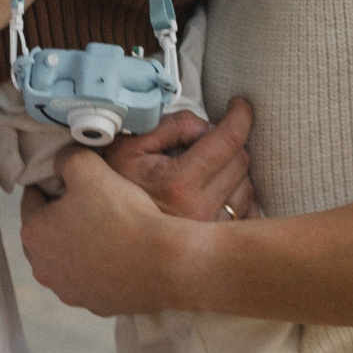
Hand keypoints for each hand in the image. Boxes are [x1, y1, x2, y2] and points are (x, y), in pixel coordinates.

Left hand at [20, 148, 201, 316]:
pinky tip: (120, 252)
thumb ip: (66, 158)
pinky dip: (99, 266)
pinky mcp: (95, 305)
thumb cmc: (122, 215)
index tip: (72, 177)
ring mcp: (69, 291)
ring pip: (67, 258)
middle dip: (61, 215)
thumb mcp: (88, 167)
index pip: (32, 197)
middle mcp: (44, 268)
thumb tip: (62, 162)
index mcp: (34, 233)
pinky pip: (91, 278)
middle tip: (90, 200)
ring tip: (108, 226)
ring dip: (79, 243)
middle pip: (47, 231)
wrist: (163, 263)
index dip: (52, 182)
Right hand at [106, 98, 257, 221]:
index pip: (228, 140)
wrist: (106, 232)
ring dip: (233, 171)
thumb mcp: (132, 143)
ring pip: (247, 187)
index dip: (240, 116)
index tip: (240, 105)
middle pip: (240, 161)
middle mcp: (199, 211)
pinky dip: (236, 197)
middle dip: (228, 143)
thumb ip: (173, 126)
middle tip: (204, 141)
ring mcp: (209, 232)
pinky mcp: (214, 247)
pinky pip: (245, 214)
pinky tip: (217, 192)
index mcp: (179, 183)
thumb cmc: (115, 183)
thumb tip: (208, 127)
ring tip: (206, 169)